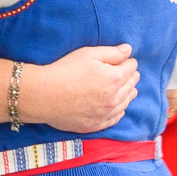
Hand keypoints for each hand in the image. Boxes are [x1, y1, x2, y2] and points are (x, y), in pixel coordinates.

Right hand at [26, 43, 141, 131]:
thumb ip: (112, 53)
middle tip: (126, 72)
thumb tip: (129, 50)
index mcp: (115, 79)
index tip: (125, 60)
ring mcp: (106, 114)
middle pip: (132, 85)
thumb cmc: (64, 71)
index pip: (132, 67)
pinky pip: (115, 118)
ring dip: (127, 93)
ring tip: (126, 88)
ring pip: (126, 102)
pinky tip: (117, 106)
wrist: (44, 95)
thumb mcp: (88, 54)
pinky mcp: (96, 125)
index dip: (128, 61)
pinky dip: (119, 110)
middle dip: (130, 76)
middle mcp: (114, 98)